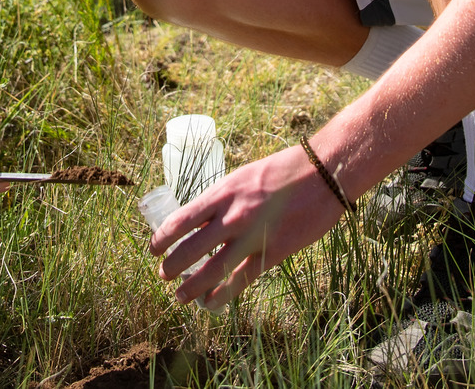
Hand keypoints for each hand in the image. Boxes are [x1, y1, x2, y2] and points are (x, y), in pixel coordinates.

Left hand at [149, 146, 344, 311]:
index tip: (152, 249)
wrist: (322, 174)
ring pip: (212, 270)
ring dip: (192, 287)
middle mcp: (232, 215)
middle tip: (162, 276)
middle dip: (172, 266)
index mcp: (222, 192)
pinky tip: (212, 303)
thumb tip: (204, 218)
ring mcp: (252, 237)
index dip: (162, 238)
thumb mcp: (242, 177)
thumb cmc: (282, 170)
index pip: (181, 220)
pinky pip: (242, 280)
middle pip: (191, 249)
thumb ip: (224, 198)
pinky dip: (223, 295)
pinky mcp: (273, 253)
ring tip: (179, 297)